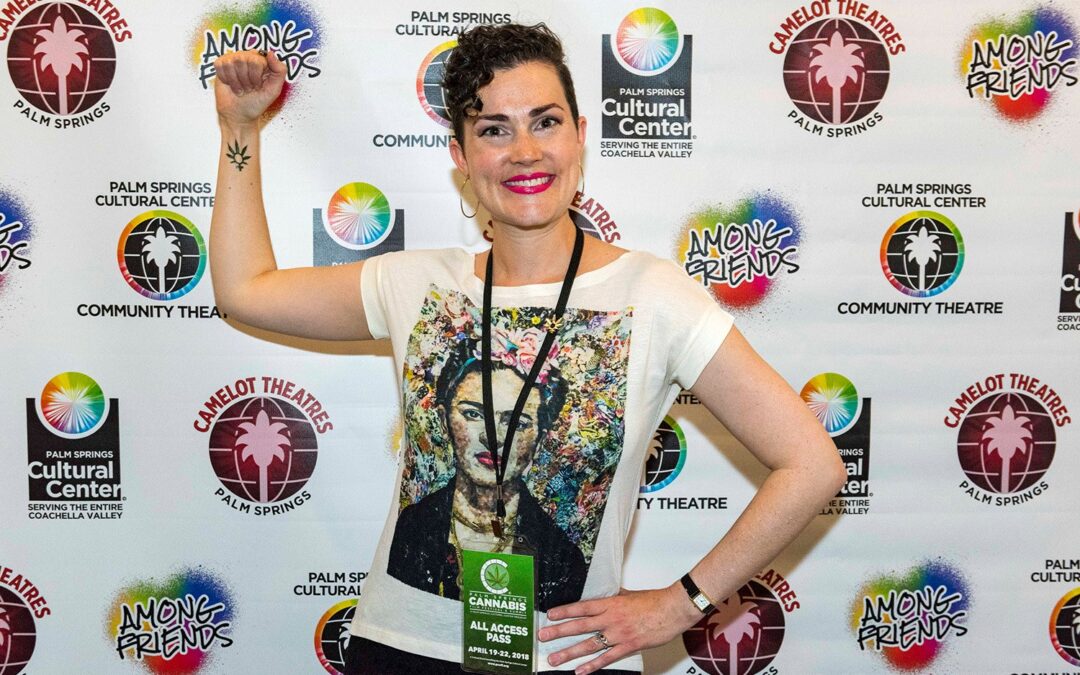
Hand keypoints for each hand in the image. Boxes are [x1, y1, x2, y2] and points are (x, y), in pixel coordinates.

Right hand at [213, 50, 286, 127]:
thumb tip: (271, 53)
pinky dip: (227, 80)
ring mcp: (233, 59)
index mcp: (261, 60)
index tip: (258, 86)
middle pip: (243, 59)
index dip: (256, 76)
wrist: (240, 115)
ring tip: (241, 88)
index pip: (258, 59)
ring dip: (236, 81)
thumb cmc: (257, 102)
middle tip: (248, 88)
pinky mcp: (220, 64)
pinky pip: (221, 66)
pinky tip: (231, 85)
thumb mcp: (274, 89)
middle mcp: (247, 56)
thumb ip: (279, 70)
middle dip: (246, 79)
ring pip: (232, 63)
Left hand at [539, 584, 701, 673]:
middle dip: (558, 632)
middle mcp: (611, 619)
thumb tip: (603, 594)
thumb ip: (614, 597)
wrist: (673, 609)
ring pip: (588, 644)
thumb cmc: (654, 601)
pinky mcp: (628, 646)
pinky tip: (580, 671)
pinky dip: (592, 666)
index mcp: (610, 603)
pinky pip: (606, 658)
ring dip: (569, 652)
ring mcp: (618, 634)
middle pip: (579, 626)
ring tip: (555, 659)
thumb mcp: (629, 594)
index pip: (581, 607)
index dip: (564, 611)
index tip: (550, 615)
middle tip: (543, 637)